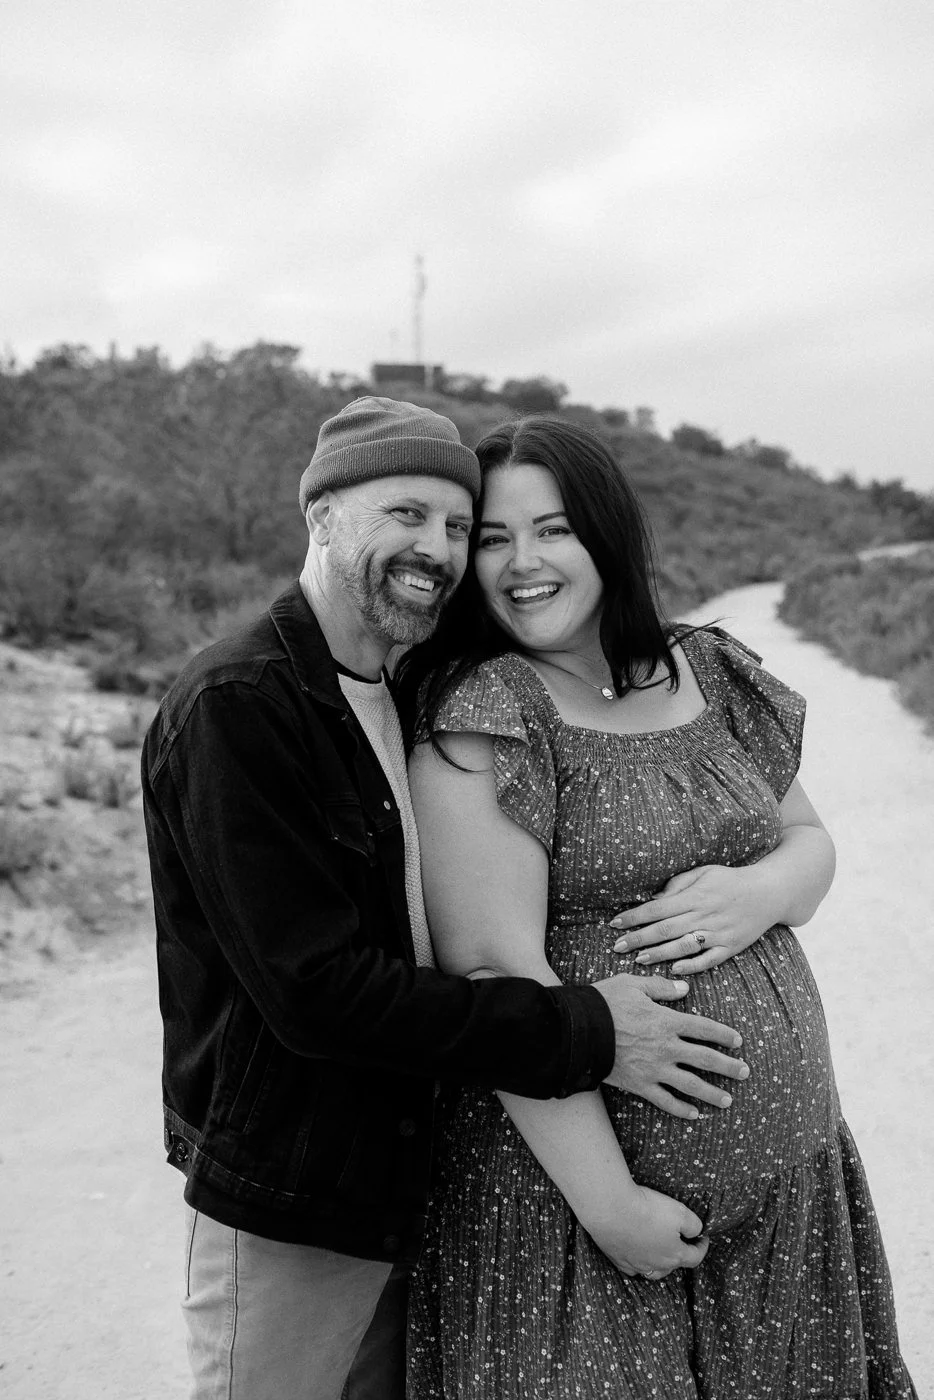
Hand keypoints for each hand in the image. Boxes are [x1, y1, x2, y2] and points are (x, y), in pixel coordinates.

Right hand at [585, 1184, 707, 1278]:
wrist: (611, 1208)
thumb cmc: (647, 1209)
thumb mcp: (680, 1212)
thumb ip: (694, 1225)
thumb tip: (696, 1232)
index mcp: (675, 1255)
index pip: (696, 1257)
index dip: (702, 1246)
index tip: (703, 1237)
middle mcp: (657, 1265)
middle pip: (673, 1265)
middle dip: (680, 1253)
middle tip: (679, 1239)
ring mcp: (636, 1265)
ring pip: (653, 1271)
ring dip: (660, 1262)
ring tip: (660, 1250)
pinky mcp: (618, 1259)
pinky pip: (632, 1268)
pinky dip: (638, 1262)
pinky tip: (636, 1253)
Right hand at [591, 972, 746, 1115]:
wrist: (577, 1031)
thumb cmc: (604, 1002)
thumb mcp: (632, 984)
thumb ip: (661, 987)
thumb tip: (685, 989)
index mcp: (667, 1021)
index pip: (704, 1028)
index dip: (724, 1034)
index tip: (738, 1041)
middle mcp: (666, 1047)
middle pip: (706, 1059)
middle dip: (729, 1067)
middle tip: (745, 1072)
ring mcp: (654, 1069)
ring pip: (691, 1085)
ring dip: (712, 1093)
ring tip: (728, 1100)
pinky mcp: (640, 1085)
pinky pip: (665, 1101)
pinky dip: (681, 1109)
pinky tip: (693, 1114)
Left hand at [609, 865, 772, 973]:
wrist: (769, 892)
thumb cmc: (731, 880)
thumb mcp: (703, 872)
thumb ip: (678, 884)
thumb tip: (653, 898)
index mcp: (694, 896)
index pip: (656, 908)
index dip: (633, 917)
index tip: (615, 924)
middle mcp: (704, 915)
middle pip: (664, 930)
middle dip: (637, 939)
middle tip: (616, 946)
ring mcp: (718, 933)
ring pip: (683, 947)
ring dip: (658, 954)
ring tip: (638, 959)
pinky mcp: (731, 947)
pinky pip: (709, 960)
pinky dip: (691, 966)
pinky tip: (674, 970)